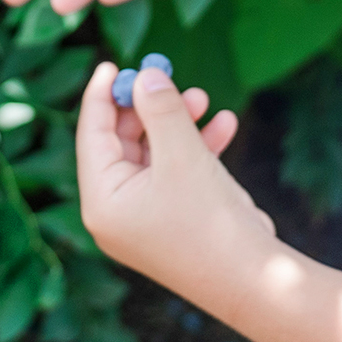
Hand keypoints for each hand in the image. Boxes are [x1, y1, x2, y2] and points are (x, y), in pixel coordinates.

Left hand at [74, 60, 272, 288]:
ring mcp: (146, 218)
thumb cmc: (208, 220)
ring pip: (154, 155)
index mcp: (101, 202)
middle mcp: (116, 211)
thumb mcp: (182, 155)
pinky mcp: (175, 219)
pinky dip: (197, 147)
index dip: (101, 96)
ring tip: (203, 98)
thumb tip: (144, 74)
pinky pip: (177, 173)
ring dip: (177, 123)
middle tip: (170, 76)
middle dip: (149, 108)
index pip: (91, 136)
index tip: (112, 63)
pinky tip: (226, 126)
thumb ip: (161, 110)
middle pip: (122, 143)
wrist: (250, 279)